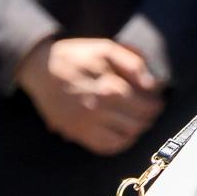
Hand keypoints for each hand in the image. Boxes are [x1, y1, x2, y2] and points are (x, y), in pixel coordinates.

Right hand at [14, 37, 163, 154]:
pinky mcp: (77, 132)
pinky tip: (124, 134)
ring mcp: (87, 123)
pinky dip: (121, 143)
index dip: (157, 103)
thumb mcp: (105, 48)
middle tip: (151, 111)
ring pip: (127, 136)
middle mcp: (99, 108)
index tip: (158, 100)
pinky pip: (106, 147)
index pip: (147, 104)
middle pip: (140, 122)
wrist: (39, 69)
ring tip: (138, 121)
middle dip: (150, 117)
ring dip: (138, 130)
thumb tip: (154, 83)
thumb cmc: (76, 57)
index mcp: (110, 87)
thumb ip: (133, 63)